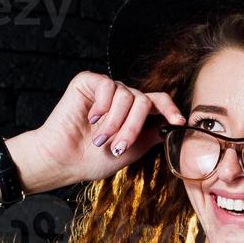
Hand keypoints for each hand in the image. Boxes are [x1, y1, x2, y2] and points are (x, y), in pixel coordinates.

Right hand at [32, 71, 185, 184]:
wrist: (64, 160)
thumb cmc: (93, 159)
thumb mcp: (131, 151)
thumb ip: (151, 136)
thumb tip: (172, 126)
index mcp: (135, 113)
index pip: (159, 102)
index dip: (171, 110)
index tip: (179, 122)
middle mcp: (123, 99)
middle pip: (144, 102)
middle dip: (133, 127)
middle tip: (119, 147)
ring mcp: (107, 90)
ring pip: (128, 96)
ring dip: (115, 122)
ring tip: (100, 139)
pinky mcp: (89, 82)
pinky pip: (108, 86)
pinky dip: (102, 106)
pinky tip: (91, 118)